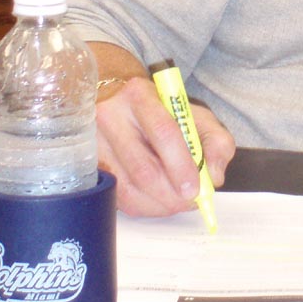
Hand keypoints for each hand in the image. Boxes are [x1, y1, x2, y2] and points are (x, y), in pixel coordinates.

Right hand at [96, 77, 235, 216]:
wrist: (117, 103)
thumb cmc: (160, 112)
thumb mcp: (194, 115)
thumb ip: (216, 141)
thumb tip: (213, 176)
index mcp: (140, 95)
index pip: (163, 132)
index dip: (181, 165)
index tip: (195, 188)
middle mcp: (110, 116)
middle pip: (143, 168)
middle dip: (171, 193)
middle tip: (189, 202)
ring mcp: (92, 143)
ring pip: (127, 188)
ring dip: (158, 204)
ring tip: (176, 202)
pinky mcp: (87, 166)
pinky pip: (116, 196)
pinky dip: (142, 206)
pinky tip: (156, 201)